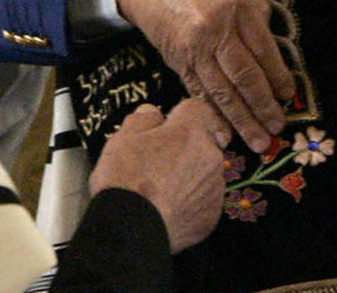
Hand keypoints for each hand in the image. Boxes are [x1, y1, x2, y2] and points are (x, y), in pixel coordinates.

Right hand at [89, 100, 230, 251]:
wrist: (130, 229)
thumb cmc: (125, 181)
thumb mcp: (122, 138)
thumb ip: (142, 119)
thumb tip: (153, 113)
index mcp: (190, 132)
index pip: (196, 108)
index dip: (179, 114)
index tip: (167, 124)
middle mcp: (210, 157)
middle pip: (202, 142)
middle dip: (184, 147)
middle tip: (157, 160)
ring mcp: (214, 189)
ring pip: (204, 172)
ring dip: (189, 175)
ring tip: (160, 189)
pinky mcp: (211, 216)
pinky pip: (203, 201)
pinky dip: (189, 202)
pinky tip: (167, 207)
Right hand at [109, 0, 294, 151]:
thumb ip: (255, 9)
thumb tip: (270, 44)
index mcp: (237, 6)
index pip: (264, 50)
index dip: (278, 77)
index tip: (289, 96)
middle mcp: (216, 30)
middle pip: (245, 77)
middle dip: (263, 107)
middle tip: (277, 129)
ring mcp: (194, 48)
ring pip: (222, 91)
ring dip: (242, 120)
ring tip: (257, 141)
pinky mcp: (176, 60)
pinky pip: (197, 92)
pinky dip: (211, 115)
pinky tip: (223, 134)